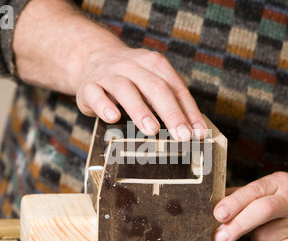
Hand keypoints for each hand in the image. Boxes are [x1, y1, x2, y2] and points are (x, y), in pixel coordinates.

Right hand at [13, 0, 206, 140]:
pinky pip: (95, 95)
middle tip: (182, 136)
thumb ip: (171, 101)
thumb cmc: (131, 78)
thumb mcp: (152, 81)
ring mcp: (108, 74)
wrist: (92, 57)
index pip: (176, 88)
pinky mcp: (88, 86)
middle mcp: (132, 66)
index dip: (189, 111)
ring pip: (125, 89)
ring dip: (140, 110)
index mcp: (153, 64)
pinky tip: (113, 118)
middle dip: (171, 113)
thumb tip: (194, 130)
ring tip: (152, 130)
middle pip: (155, 87)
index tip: (199, 133)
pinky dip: (104, 106)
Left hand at [213, 172, 287, 240]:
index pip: (254, 191)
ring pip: (264, 236)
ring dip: (255, 238)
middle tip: (219, 238)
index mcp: (278, 182)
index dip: (234, 203)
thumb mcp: (271, 186)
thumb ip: (243, 193)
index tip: (218, 214)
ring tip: (265, 230)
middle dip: (237, 226)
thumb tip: (215, 201)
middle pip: (261, 211)